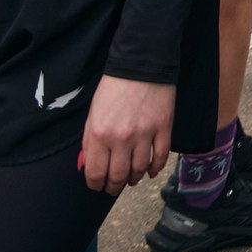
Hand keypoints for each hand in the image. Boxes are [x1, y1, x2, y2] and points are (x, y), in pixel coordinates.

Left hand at [78, 76, 175, 192]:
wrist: (141, 64)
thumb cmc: (113, 88)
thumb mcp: (93, 113)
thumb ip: (88, 141)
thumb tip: (88, 165)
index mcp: (98, 134)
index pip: (95, 172)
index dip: (95, 184)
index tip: (98, 186)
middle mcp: (120, 138)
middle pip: (117, 176)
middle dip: (113, 186)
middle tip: (113, 188)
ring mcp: (144, 134)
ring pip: (139, 170)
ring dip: (134, 179)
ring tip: (131, 179)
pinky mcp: (163, 128)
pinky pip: (160, 157)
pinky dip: (156, 168)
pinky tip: (151, 171)